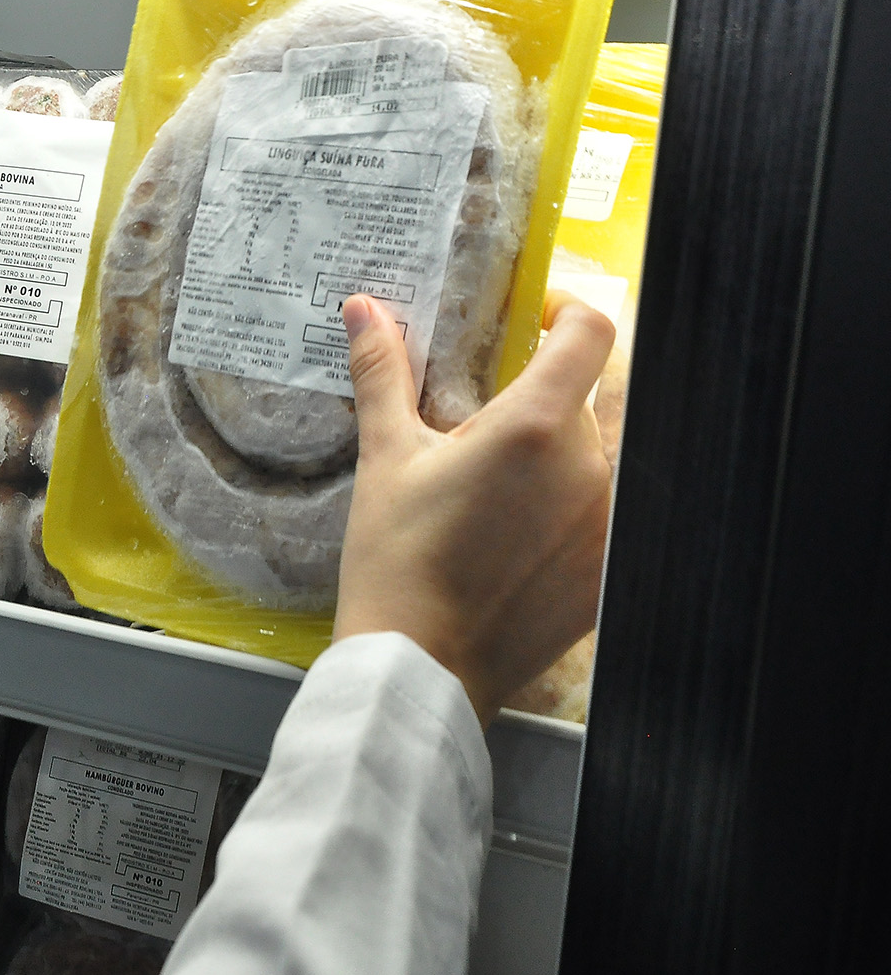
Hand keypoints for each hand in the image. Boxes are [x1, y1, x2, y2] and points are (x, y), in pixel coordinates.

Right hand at [332, 291, 616, 727]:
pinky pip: (601, 512)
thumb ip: (384, 376)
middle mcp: (588, 467)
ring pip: (594, 456)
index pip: (591, 332)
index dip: (567, 312)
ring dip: (554, 455)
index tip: (534, 321)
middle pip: (586, 397)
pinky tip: (513, 534)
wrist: (421, 664)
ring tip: (495, 487)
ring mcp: (606, 521)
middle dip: (540, 396)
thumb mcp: (385, 459)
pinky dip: (566, 508)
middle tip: (483, 421)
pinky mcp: (609, 568)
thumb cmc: (396, 560)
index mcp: (535, 427)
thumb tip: (366, 310)